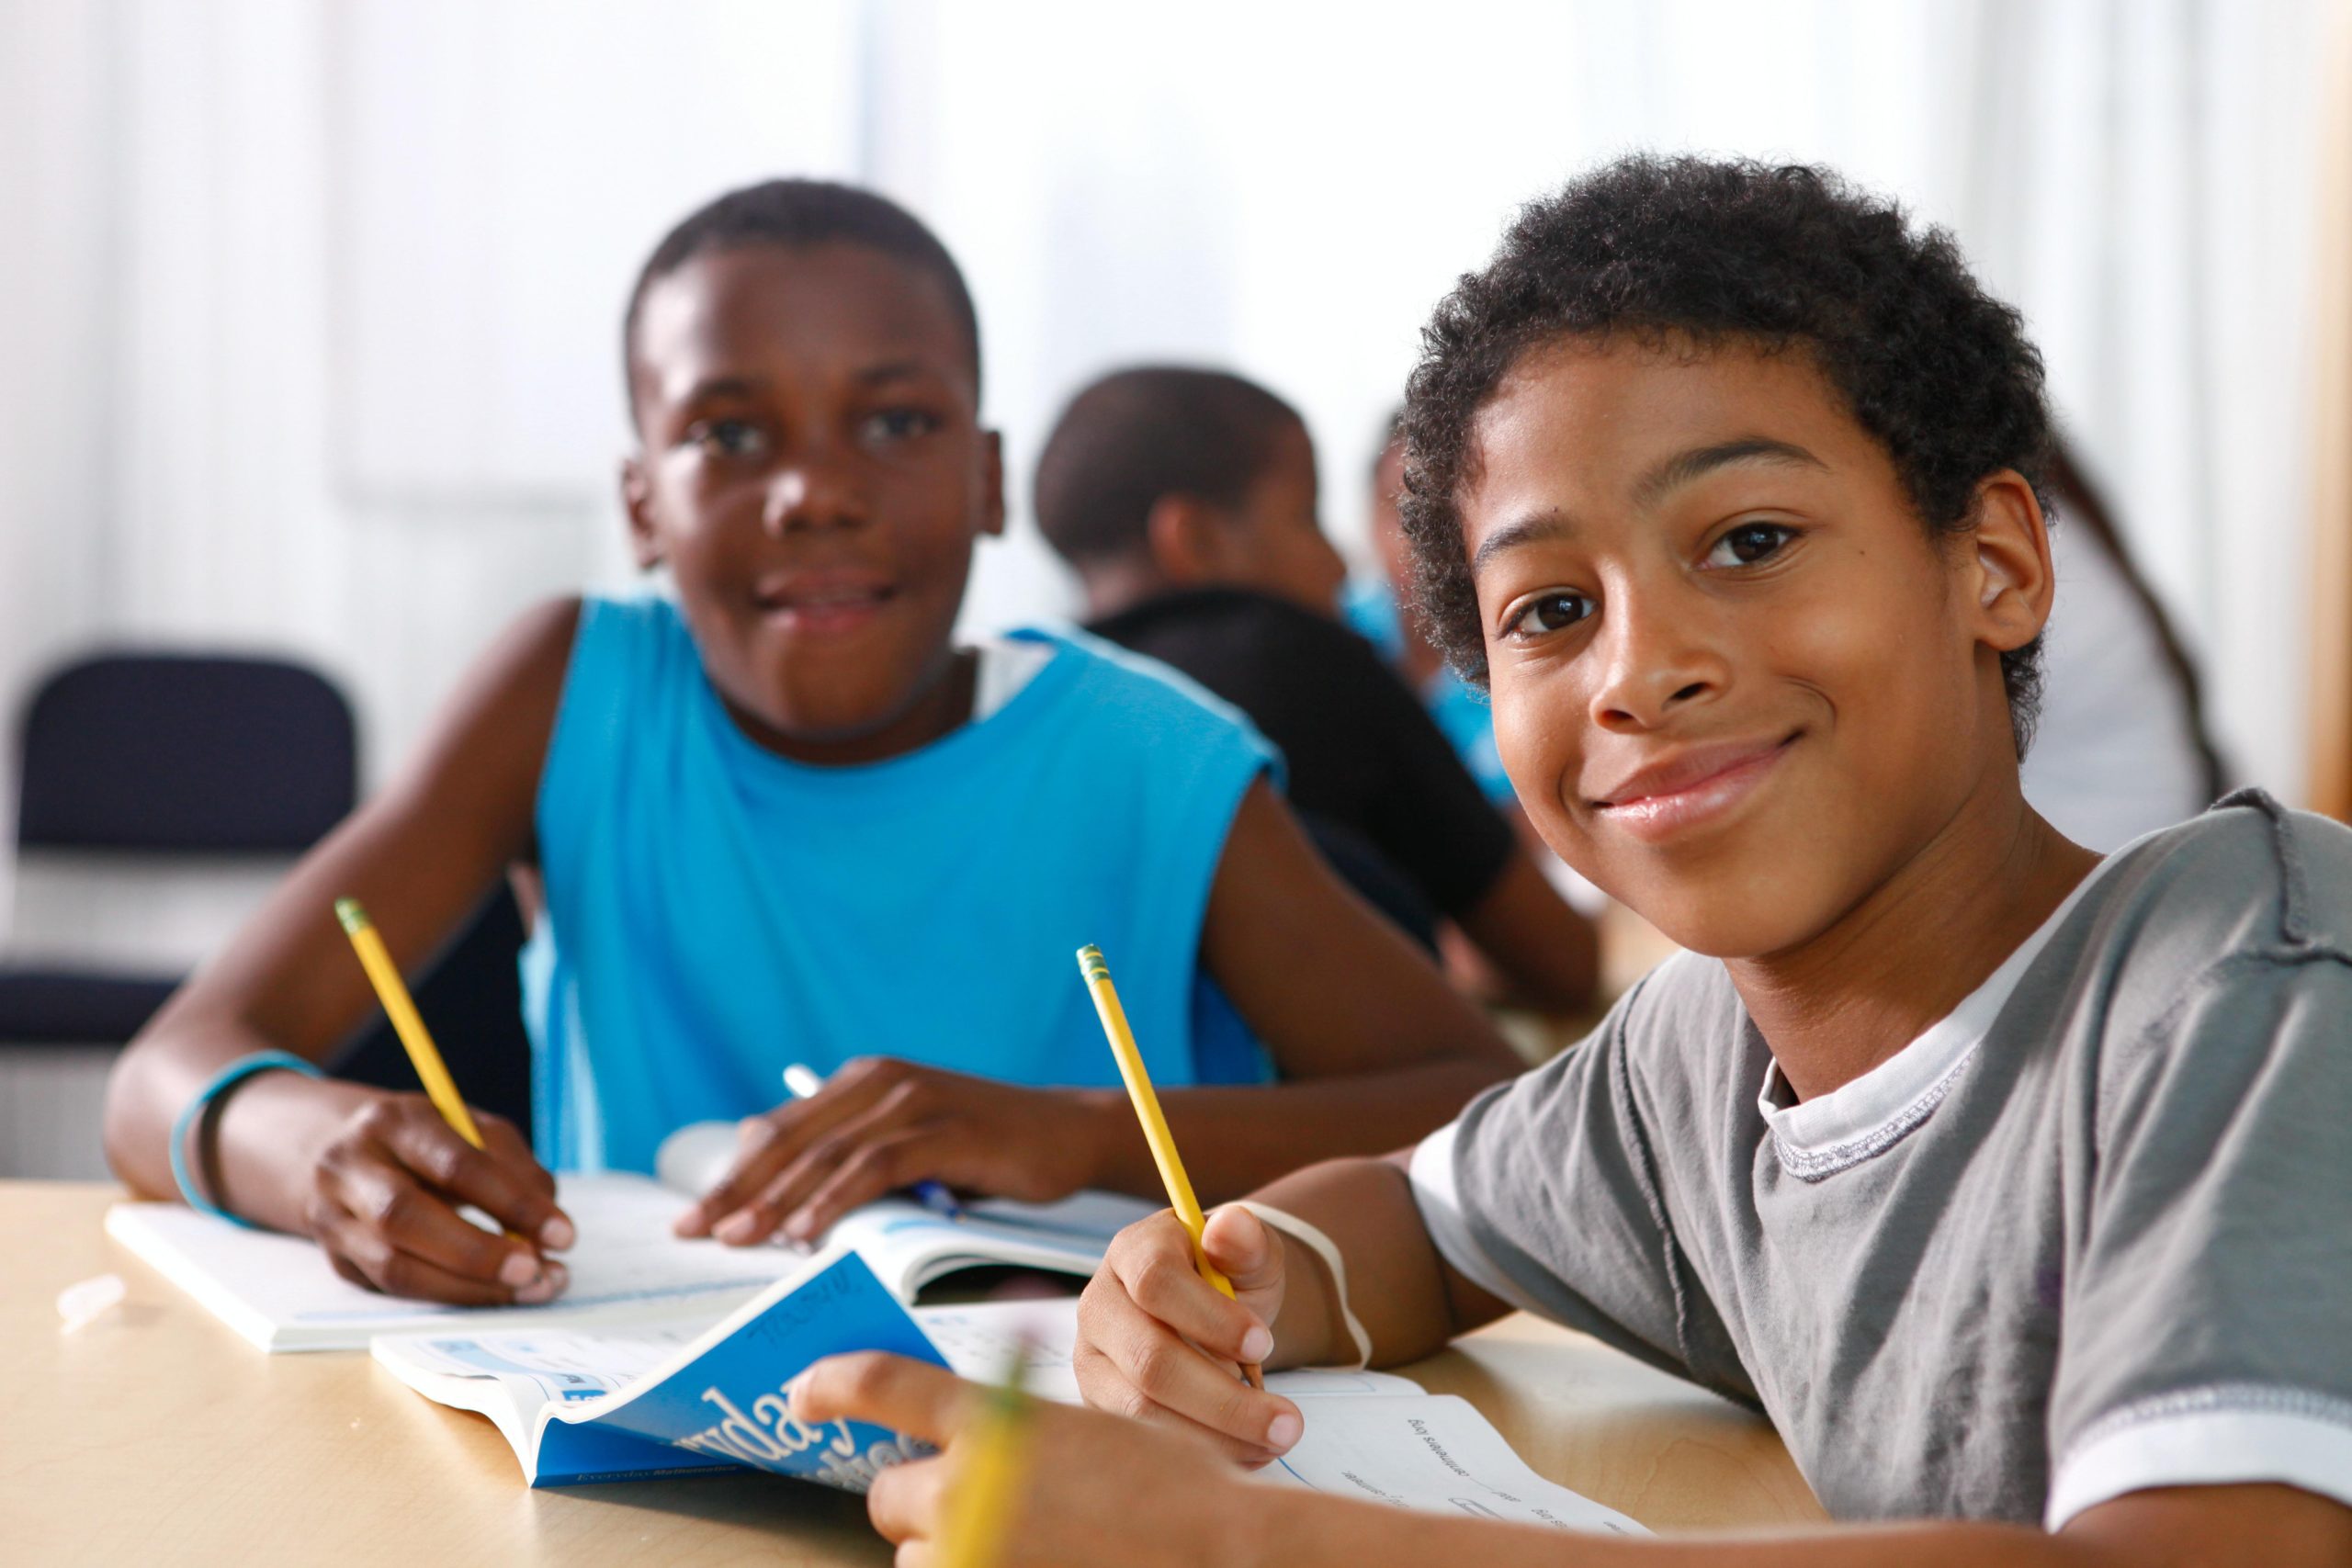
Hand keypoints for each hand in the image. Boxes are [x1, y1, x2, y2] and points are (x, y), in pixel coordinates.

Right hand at [301, 1091, 572, 1304]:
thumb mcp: (471, 1130)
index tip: (564, 1235)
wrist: (335, 1153)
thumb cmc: (425, 1141)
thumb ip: (515, 1171)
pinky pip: (394, 1289)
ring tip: (529, 1289)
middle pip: (406, 1218)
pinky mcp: (338, 1260)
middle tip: (537, 1271)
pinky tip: (492, 1293)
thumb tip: (548, 1229)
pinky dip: (450, 1295)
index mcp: (392, 1122)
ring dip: (469, 1288)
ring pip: (395, 1266)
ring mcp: (332, 1219)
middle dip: (479, 1253)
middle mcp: (349, 1168)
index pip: (455, 1164)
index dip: (513, 1203)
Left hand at [672, 1057, 1107, 1245]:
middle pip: (791, 1140)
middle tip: (695, 1231)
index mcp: (863, 1081)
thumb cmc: (985, 1149)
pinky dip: (835, 1200)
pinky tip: (806, 1232)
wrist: (1066, 1134)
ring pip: (826, 1154)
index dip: (734, 1174)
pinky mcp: (943, 1128)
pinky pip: (874, 1167)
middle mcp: (879, 1081)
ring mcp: (911, 1101)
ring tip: (740, 1240)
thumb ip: (851, 1155)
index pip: (781, 1130)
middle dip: (739, 1189)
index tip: (693, 1218)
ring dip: (778, 1200)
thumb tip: (773, 1181)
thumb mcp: (908, 1147)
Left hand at [790, 1352, 1261, 1567]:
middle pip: (892, 1496)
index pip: (882, 1385)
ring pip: (918, 1555)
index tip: (803, 1394)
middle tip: (974, 1500)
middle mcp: (971, 1488)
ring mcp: (976, 1551)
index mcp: (996, 1422)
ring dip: (951, 1550)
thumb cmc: (1171, 1487)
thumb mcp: (1089, 1427)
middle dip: (921, 1499)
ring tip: (1025, 1541)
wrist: (1221, 1548)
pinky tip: (1027, 1559)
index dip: (831, 1385)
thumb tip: (971, 1442)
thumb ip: (1015, 1431)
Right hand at [1075, 1207, 1301, 1464]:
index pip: (1155, 1281)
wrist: (1213, 1311)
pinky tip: (1247, 1452)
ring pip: (1144, 1410)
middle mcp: (1100, 1305)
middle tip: (1288, 1423)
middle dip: (1225, 1399)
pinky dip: (1202, 1452)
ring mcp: (1095, 1359)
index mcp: (1132, 1252)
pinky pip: (1145, 1439)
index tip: (1264, 1345)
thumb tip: (1233, 1225)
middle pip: (1150, 1360)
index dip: (1209, 1317)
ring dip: (1217, 1435)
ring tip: (1275, 1440)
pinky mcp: (1103, 1404)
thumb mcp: (1251, 1252)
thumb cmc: (1230, 1276)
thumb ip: (1247, 1240)